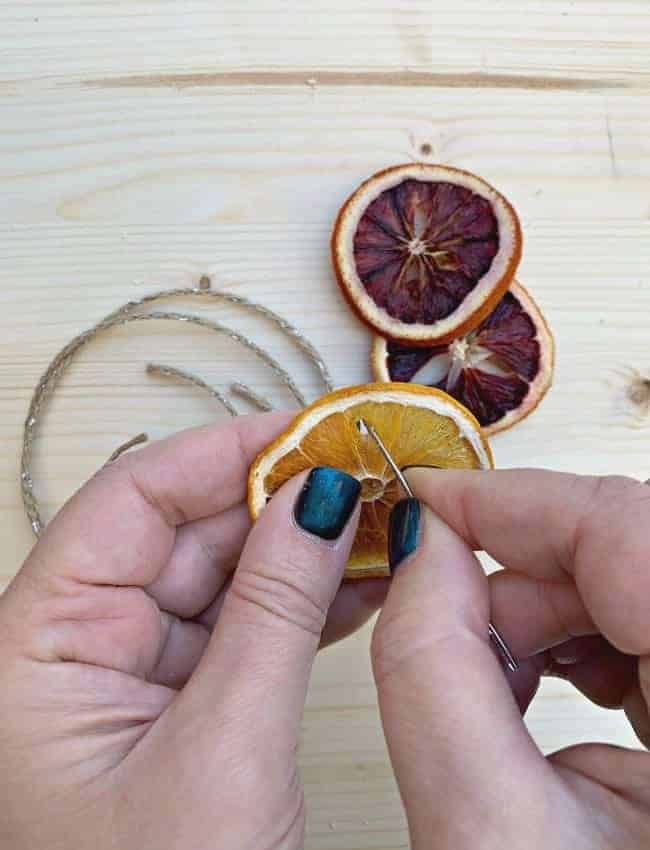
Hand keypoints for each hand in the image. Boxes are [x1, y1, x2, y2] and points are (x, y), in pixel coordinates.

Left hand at [0, 414, 386, 849]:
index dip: (223, 453)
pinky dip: (301, 603)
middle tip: (364, 474)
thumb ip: (273, 614)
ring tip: (375, 522)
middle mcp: (76, 647)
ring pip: (220, 576)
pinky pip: (240, 626)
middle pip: (183, 531)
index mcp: (38, 646)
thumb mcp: (223, 754)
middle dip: (278, 500)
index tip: (308, 430)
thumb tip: (316, 500)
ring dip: (299, 550)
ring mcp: (129, 674)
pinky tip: (358, 579)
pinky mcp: (177, 702)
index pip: (132, 501)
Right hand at [372, 469, 649, 849]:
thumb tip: (418, 551)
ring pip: (638, 585)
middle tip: (444, 618)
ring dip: (552, 613)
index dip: (511, 501)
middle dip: (521, 574)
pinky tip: (552, 692)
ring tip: (496, 676)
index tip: (427, 501)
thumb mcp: (491, 838)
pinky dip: (590, 643)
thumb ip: (433, 673)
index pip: (624, 527)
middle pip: (631, 551)